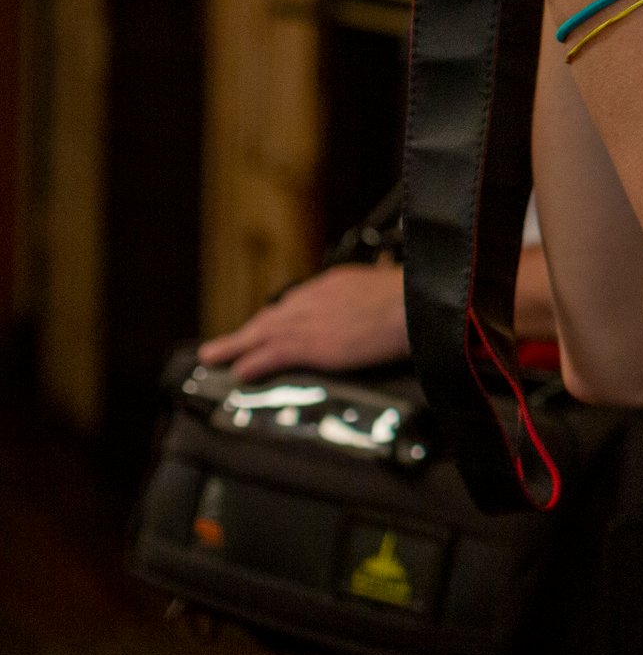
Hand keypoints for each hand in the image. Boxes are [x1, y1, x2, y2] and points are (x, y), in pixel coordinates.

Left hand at [197, 262, 407, 381]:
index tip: (268, 323)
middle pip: (274, 315)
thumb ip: (372, 294)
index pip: (298, 300)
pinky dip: (252, 362)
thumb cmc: (411, 298)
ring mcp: (311, 320)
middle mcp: (316, 297)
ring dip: (237, 344)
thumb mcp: (386, 285)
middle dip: (250, 329)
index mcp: (335, 282)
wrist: (415, 305)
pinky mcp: (312, 344)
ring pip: (263, 332)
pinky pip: (272, 354)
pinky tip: (239, 371)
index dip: (279, 315)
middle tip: (227, 342)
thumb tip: (377, 300)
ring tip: (215, 355)